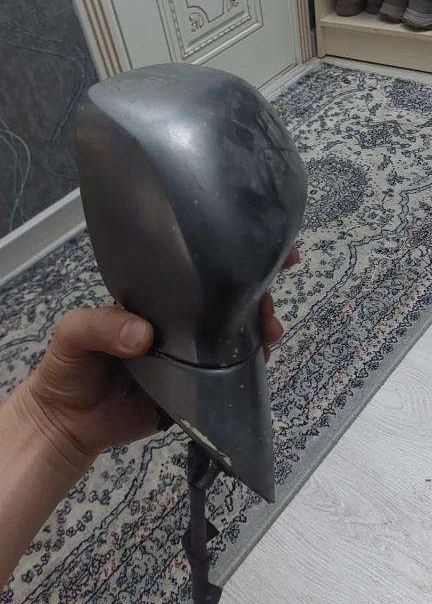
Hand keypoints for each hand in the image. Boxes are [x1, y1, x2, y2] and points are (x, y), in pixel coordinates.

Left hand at [14, 248, 298, 471]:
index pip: (190, 272)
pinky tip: (264, 358)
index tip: (254, 242)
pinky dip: (250, 367)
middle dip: (254, 291)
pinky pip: (227, 377)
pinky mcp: (194, 391)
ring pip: (233, 336)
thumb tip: (144, 335)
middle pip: (223, 302)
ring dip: (259, 327)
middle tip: (268, 294)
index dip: (221, 257)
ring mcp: (189, 357)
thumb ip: (101, 326)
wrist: (68, 424)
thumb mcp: (73, 333)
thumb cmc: (67, 367)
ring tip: (271, 327)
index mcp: (152, 301)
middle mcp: (177, 324)